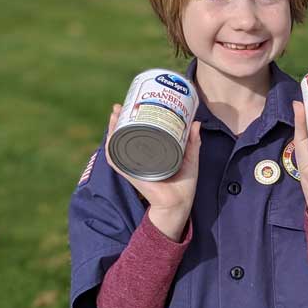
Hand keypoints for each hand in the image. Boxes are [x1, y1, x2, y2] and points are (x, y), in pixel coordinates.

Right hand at [104, 104, 200, 236]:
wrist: (180, 203)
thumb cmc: (184, 183)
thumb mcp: (189, 157)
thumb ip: (192, 141)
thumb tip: (196, 122)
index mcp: (150, 154)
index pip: (136, 133)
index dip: (130, 120)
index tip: (131, 104)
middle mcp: (139, 159)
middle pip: (123, 137)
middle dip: (118, 121)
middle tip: (118, 107)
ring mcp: (134, 166)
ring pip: (116, 146)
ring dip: (112, 131)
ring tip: (114, 116)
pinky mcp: (132, 174)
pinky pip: (117, 162)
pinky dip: (112, 150)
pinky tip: (111, 138)